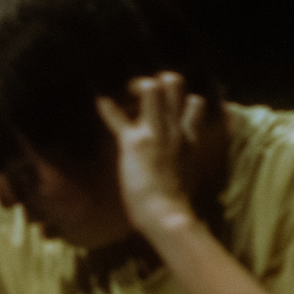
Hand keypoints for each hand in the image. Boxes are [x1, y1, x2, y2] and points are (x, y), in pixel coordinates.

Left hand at [96, 72, 206, 238]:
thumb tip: (178, 157)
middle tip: (143, 91)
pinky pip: (117, 118)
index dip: (179, 94)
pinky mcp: (134, 143)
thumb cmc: (175, 200)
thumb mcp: (186, 170)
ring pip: (151, 89)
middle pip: (174, 84)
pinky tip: (98, 100)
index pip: (195, 101)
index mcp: (189, 137)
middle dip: (158, 79)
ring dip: (136, 86)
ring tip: (126, 91)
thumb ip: (183, 154)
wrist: (168, 213)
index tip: (165, 98)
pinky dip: (106, 107)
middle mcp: (174, 129)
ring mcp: (154, 133)